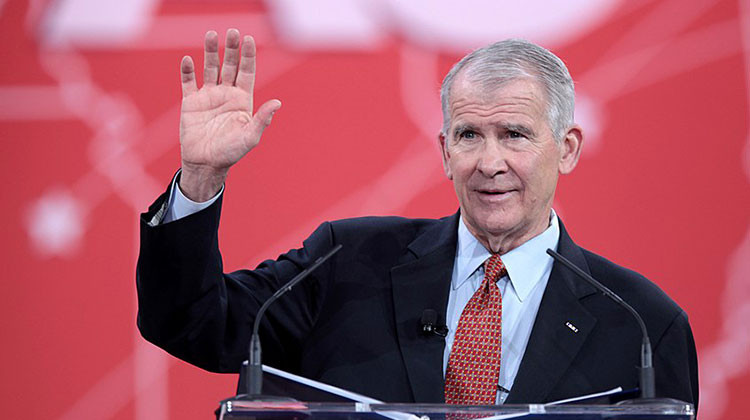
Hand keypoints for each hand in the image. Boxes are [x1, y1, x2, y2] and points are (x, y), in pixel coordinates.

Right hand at [179, 29, 280, 200]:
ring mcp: (208, 96)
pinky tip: (188, 59)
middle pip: (230, 65)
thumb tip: (278, 103)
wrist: (206, 164)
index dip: (248, 56)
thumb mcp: (250, 137)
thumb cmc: (231, 152)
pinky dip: (188, 70)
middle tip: (232, 32)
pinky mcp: (191, 102)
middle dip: (231, 49)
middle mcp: (226, 94)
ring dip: (210, 52)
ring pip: (210, 68)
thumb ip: (262, 119)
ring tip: (211, 35)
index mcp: (243, 100)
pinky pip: (188, 82)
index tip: (249, 39)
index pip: (247, 71)